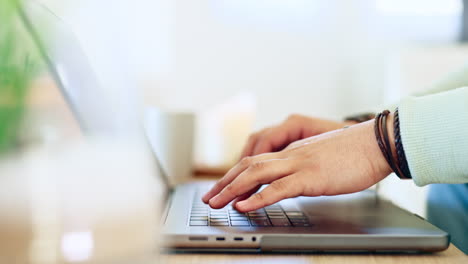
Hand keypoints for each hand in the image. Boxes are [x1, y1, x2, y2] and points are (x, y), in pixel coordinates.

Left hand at [202, 118, 392, 211]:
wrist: (377, 143)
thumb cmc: (355, 154)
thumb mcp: (323, 160)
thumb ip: (306, 168)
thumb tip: (295, 181)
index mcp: (293, 152)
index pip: (256, 161)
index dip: (235, 174)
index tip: (223, 187)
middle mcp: (290, 156)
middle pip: (248, 166)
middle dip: (225, 182)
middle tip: (209, 198)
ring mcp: (299, 164)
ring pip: (256, 174)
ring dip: (232, 188)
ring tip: (216, 202)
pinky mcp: (311, 176)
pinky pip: (278, 188)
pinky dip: (257, 197)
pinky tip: (243, 206)